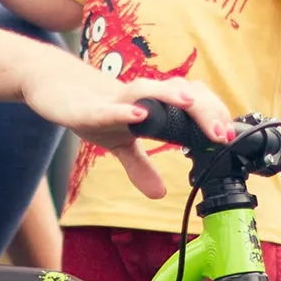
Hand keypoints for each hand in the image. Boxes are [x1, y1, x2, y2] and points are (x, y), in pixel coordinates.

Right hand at [15, 53, 232, 198]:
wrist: (52, 86)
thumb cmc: (91, 108)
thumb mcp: (117, 143)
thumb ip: (140, 166)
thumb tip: (158, 194)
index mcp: (149, 106)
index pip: (189, 103)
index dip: (211, 116)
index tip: (228, 137)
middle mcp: (136, 97)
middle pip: (177, 94)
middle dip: (202, 110)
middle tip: (220, 133)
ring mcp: (112, 99)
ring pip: (147, 90)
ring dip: (170, 96)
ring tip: (191, 106)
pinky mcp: (85, 107)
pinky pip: (107, 108)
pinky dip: (124, 110)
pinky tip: (139, 115)